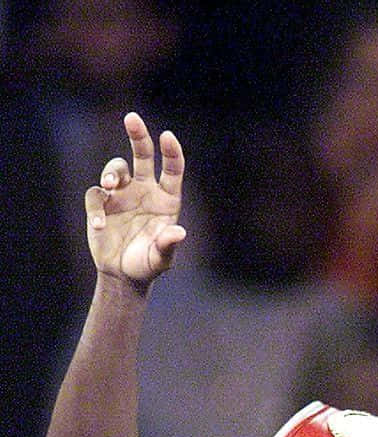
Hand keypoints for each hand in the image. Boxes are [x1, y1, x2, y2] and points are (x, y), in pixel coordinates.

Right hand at [83, 111, 185, 283]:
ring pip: (116, 169)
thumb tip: (178, 232)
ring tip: (109, 185)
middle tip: (132, 117)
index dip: (171, 152)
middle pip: (142, 155)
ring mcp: (122, 195)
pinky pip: (95, 196)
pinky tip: (100, 226)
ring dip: (111, 172)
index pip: (172, 170)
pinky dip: (96, 208)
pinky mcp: (101, 203)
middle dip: (138, 135)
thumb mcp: (161, 259)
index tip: (167, 136)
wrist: (123, 274)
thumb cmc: (148, 265)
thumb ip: (167, 245)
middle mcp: (145, 191)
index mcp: (167, 200)